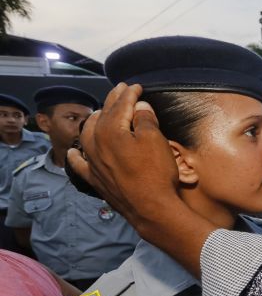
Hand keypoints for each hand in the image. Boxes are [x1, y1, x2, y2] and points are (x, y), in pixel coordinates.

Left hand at [66, 83, 179, 229]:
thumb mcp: (156, 140)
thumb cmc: (155, 174)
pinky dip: (75, 156)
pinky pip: (79, 164)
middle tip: (120, 91)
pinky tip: (72, 152)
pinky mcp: (95, 179)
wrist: (151, 209)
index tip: (136, 86)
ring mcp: (93, 163)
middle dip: (111, 102)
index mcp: (110, 130)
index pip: (120, 105)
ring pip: (87, 135)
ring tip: (100, 113)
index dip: (129, 94)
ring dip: (94, 121)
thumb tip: (139, 107)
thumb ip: (145, 119)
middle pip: (102, 116)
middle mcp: (96, 144)